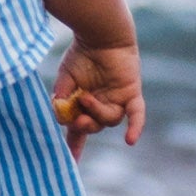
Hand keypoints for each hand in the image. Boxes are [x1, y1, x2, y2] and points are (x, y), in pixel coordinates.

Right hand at [52, 41, 144, 157]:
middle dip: (84, 125)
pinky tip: (129, 141)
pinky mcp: (131, 94)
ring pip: (110, 119)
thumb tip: (60, 117)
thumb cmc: (81, 54)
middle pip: (95, 126)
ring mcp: (118, 101)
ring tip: (86, 98)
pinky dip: (134, 127)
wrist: (99, 34)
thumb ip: (62, 98)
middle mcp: (103, 105)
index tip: (70, 162)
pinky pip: (136, 114)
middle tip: (76, 119)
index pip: (79, 130)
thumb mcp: (65, 79)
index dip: (74, 145)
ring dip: (97, 113)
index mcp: (85, 105)